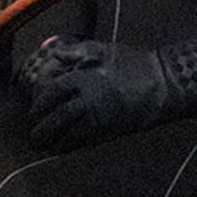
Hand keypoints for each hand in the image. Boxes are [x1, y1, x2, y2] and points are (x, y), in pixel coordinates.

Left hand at [18, 37, 196, 147]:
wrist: (163, 84)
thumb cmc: (133, 63)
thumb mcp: (103, 48)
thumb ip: (75, 51)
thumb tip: (51, 52)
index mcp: (85, 76)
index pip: (51, 90)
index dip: (39, 99)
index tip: (35, 104)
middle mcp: (88, 98)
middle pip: (54, 117)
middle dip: (40, 126)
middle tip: (33, 131)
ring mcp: (98, 117)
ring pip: (66, 133)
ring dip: (51, 140)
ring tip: (42, 143)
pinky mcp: (109, 131)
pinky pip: (83, 142)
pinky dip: (69, 146)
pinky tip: (62, 147)